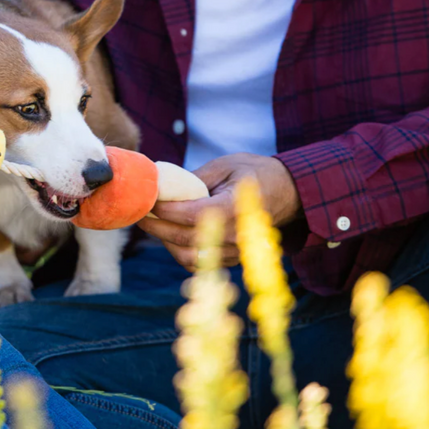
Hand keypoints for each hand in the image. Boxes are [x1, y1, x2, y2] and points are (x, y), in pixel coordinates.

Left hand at [135, 153, 300, 270]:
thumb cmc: (255, 174)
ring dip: (165, 243)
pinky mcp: (233, 258)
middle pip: (184, 239)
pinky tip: (170, 235)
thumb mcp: (225, 165)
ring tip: (153, 225)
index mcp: (234, 208)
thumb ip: (194, 178)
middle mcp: (236, 235)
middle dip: (156, 226)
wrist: (288, 193)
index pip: (190, 215)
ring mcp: (236, 251)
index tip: (148, 199)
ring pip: (189, 257)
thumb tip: (161, 185)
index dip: (164, 209)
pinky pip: (200, 263)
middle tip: (140, 214)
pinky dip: (180, 252)